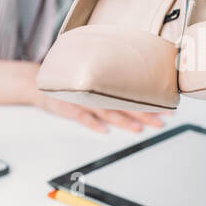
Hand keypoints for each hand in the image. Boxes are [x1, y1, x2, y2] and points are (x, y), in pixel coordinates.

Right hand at [27, 73, 165, 134]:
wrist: (38, 81)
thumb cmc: (68, 79)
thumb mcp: (89, 73)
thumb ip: (108, 77)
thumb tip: (134, 79)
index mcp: (104, 84)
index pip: (132, 93)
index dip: (151, 101)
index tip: (167, 106)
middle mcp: (96, 92)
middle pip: (125, 104)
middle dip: (145, 113)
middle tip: (163, 120)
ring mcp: (82, 100)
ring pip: (108, 112)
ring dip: (125, 121)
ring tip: (140, 129)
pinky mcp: (68, 108)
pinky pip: (83, 117)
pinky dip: (93, 124)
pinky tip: (105, 131)